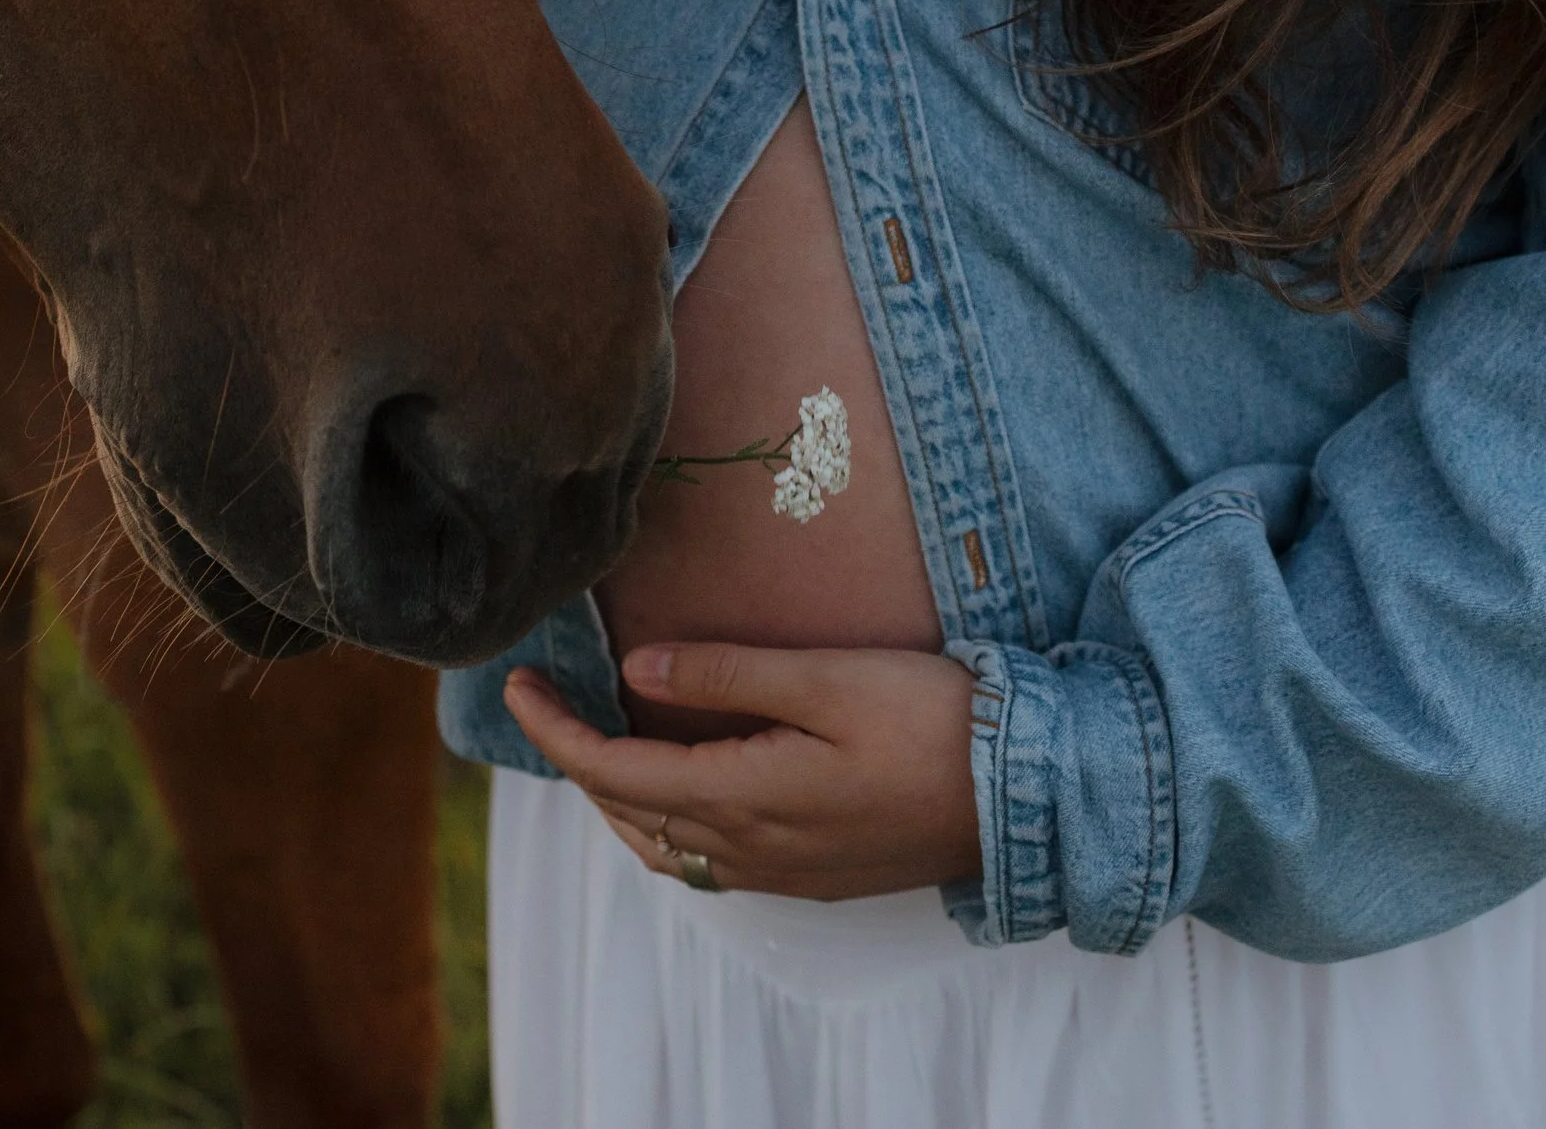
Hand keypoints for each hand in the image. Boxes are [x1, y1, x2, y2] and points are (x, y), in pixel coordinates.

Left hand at [502, 643, 981, 900]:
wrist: (1028, 796)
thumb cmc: (934, 723)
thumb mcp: (828, 678)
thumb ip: (727, 674)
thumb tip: (635, 671)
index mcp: (744, 797)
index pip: (613, 772)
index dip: (555, 730)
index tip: (517, 682)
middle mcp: (752, 848)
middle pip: (628, 815)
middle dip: (574, 760)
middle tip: (545, 701)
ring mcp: (784, 871)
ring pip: (664, 849)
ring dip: (615, 802)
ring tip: (594, 743)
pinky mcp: (814, 874)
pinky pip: (708, 863)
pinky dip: (665, 826)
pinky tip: (677, 790)